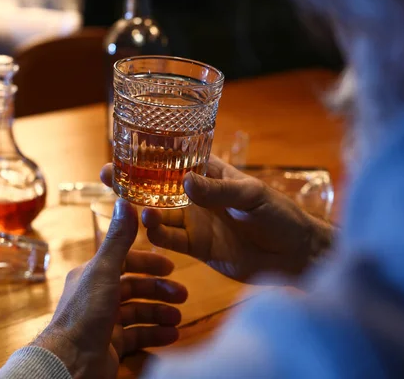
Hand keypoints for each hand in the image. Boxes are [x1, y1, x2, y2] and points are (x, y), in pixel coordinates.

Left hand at [33, 199, 187, 378]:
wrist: (70, 361)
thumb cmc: (86, 311)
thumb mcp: (105, 270)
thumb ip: (118, 239)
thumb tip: (124, 199)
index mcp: (93, 276)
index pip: (125, 263)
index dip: (149, 263)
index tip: (171, 267)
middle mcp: (98, 297)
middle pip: (135, 289)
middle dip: (159, 291)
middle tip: (183, 295)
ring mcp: (104, 323)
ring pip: (138, 313)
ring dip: (160, 313)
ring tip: (178, 318)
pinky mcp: (110, 345)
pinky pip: (137, 336)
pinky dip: (155, 335)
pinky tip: (171, 335)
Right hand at [101, 156, 332, 281]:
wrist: (295, 256)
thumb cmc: (280, 216)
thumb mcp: (252, 196)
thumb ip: (218, 191)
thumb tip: (185, 181)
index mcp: (212, 173)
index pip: (177, 158)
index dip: (152, 154)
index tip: (126, 147)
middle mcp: (199, 196)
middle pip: (159, 186)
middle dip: (134, 180)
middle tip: (108, 175)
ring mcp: (196, 222)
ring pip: (160, 213)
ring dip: (142, 208)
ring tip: (126, 203)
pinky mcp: (198, 247)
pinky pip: (171, 240)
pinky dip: (158, 234)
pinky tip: (147, 226)